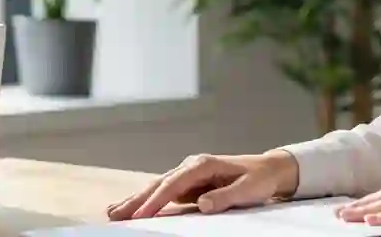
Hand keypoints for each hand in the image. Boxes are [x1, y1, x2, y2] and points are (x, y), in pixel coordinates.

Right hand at [106, 150, 299, 219]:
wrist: (267, 169)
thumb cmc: (258, 179)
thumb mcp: (247, 190)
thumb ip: (225, 197)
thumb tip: (202, 204)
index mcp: (203, 164)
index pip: (173, 184)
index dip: (156, 201)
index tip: (140, 216)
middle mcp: (191, 166)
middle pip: (159, 184)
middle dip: (136, 200)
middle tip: (114, 215)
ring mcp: (188, 174)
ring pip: (157, 187)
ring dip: (136, 200)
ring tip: (113, 212)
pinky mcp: (188, 184)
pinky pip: (164, 194)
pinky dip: (147, 201)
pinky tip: (133, 210)